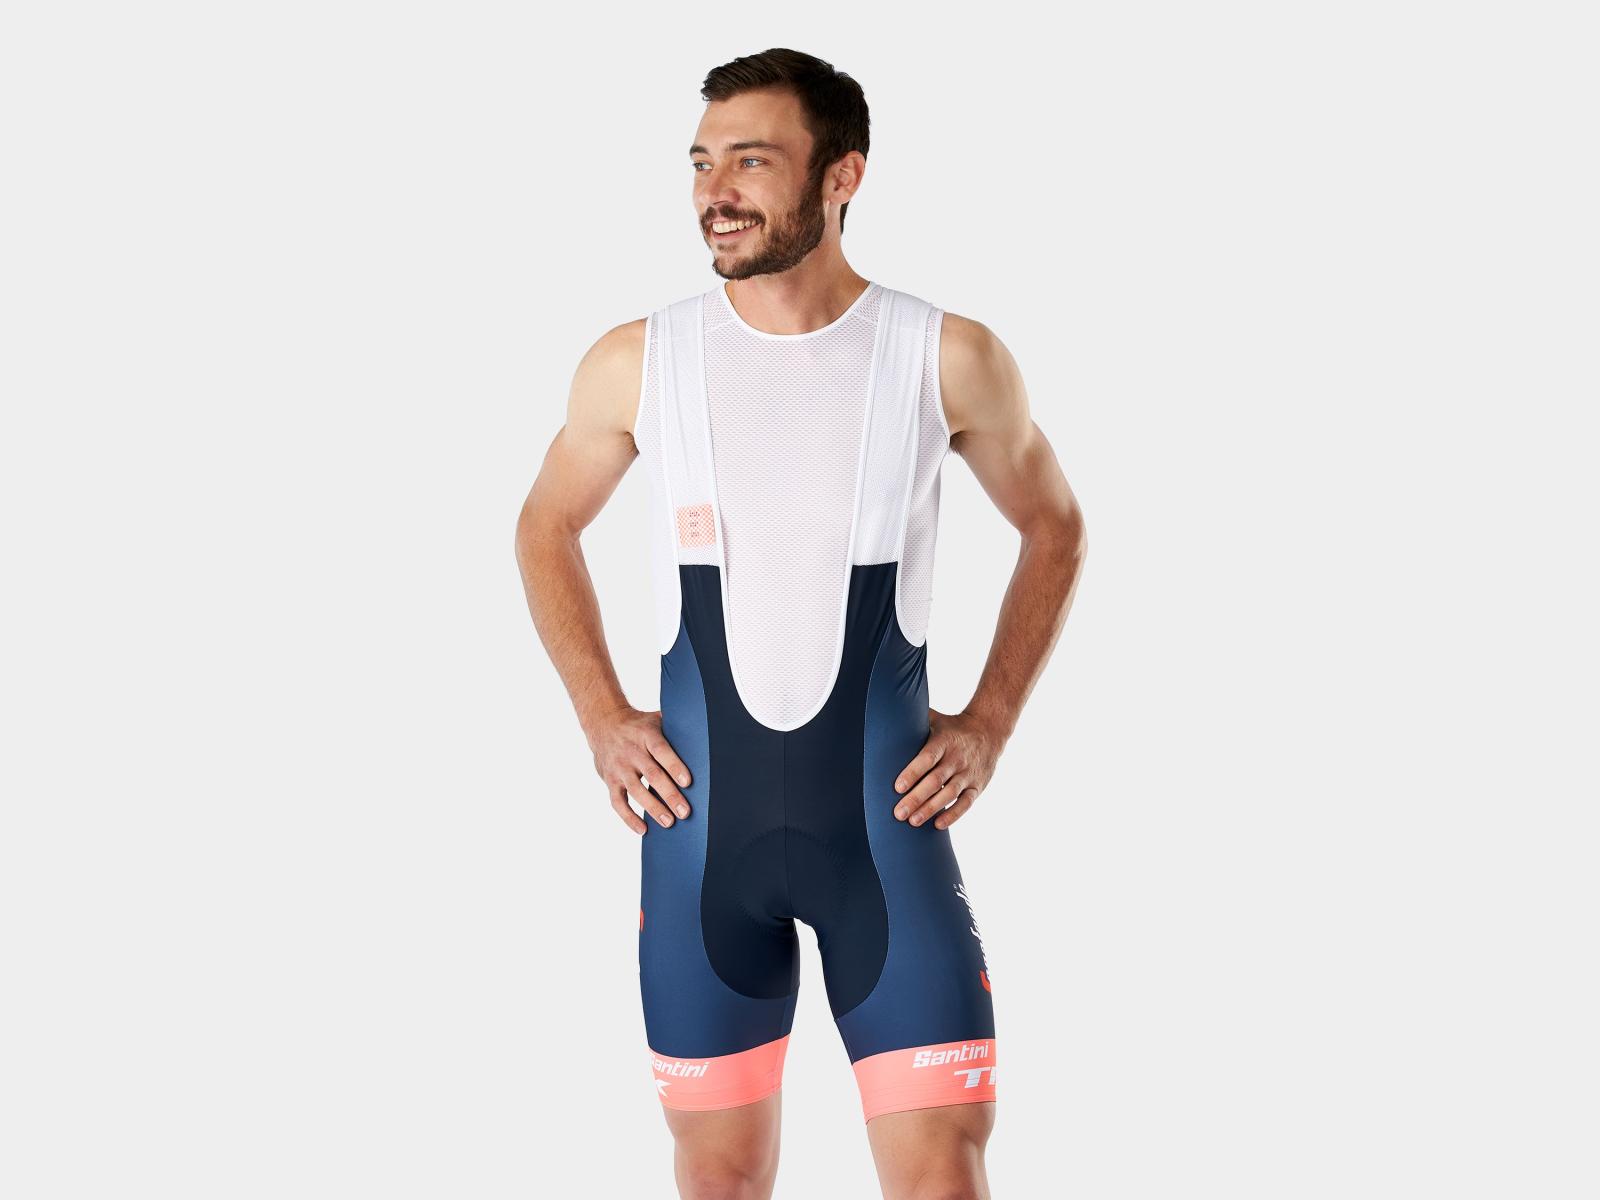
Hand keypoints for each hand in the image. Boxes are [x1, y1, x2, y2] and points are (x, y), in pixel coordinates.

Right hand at [584, 705, 692, 833]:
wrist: (604, 723)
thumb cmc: (640, 725)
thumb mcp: (656, 719)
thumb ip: (676, 728)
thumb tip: (707, 735)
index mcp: (646, 734)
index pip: (661, 750)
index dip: (674, 766)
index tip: (688, 783)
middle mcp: (632, 751)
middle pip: (652, 775)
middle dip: (669, 795)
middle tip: (685, 812)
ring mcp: (619, 767)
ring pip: (636, 791)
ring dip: (653, 809)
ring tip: (669, 823)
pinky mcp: (610, 780)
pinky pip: (618, 802)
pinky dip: (629, 818)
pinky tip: (643, 830)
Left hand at [891, 708, 1004, 829]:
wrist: (990, 730)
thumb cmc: (953, 727)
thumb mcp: (936, 719)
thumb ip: (914, 718)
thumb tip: (885, 711)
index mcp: (944, 741)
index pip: (927, 758)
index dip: (913, 773)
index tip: (898, 787)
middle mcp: (956, 758)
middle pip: (935, 781)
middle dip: (916, 798)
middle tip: (898, 813)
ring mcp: (968, 773)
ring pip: (949, 794)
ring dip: (931, 809)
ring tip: (913, 822)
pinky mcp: (977, 786)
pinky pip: (966, 803)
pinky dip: (953, 815)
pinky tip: (938, 825)